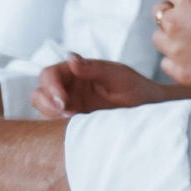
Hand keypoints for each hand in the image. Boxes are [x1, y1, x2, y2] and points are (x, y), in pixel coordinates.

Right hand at [32, 53, 167, 116]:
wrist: (150, 111)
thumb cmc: (135, 88)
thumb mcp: (117, 75)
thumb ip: (94, 68)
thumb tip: (71, 60)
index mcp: (75, 71)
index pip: (49, 74)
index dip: (51, 86)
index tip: (63, 100)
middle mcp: (68, 88)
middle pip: (40, 92)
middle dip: (47, 103)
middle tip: (66, 113)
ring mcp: (70, 106)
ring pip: (44, 109)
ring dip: (51, 115)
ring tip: (71, 121)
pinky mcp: (74, 123)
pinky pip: (55, 125)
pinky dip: (58, 128)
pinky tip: (75, 130)